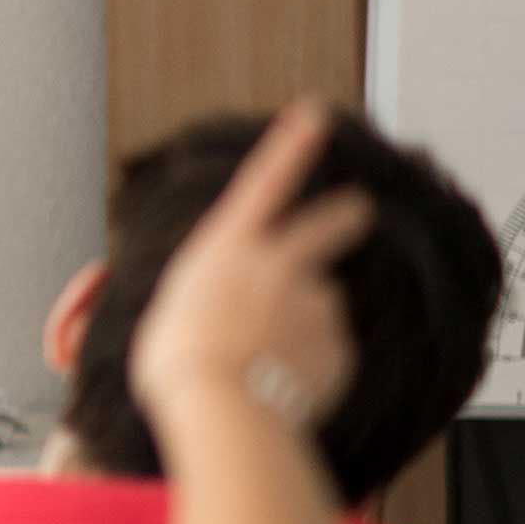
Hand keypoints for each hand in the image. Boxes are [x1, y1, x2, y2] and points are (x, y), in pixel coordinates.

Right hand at [130, 100, 368, 437]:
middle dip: (346, 215)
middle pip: (329, 225)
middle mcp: (278, 265)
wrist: (224, 409)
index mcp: (227, 247)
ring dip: (304, 322)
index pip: (266, 180)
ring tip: (270, 359)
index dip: (291, 144)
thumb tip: (225, 302)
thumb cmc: (180, 366)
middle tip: (358, 210)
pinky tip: (281, 384)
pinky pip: (327, 352)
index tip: (315, 113)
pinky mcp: (337, 346)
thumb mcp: (166, 314)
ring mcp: (314, 304)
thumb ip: (206, 296)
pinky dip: (311, 364)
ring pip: (318, 304)